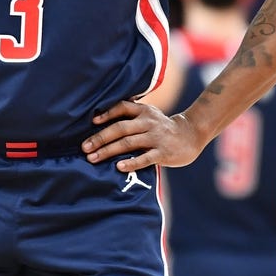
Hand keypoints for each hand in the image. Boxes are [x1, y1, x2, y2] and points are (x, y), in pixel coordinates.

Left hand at [81, 99, 204, 171]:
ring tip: (93, 158)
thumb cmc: (163, 127)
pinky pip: (145, 158)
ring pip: (128, 143)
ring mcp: (156, 137)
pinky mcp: (163, 152)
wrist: (191, 134)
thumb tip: (101, 119)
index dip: (107, 113)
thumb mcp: (149, 115)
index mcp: (144, 111)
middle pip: (121, 128)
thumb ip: (132, 115)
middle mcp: (149, 122)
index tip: (92, 122)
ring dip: (108, 151)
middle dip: (100, 138)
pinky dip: (131, 162)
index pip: (122, 107)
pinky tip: (119, 167)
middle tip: (85, 147)